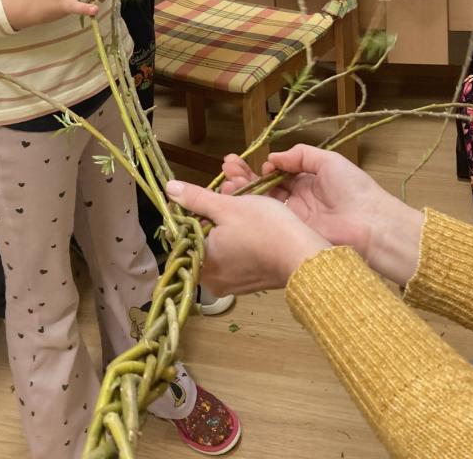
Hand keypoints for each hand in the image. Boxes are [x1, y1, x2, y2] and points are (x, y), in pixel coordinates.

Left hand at [166, 178, 330, 293]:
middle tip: (231, 194)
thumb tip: (169, 189)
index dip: (195, 209)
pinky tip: (255, 223)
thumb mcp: (227, 206)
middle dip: (214, 213)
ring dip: (229, 223)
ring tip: (245, 204)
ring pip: (221, 245)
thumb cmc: (264, 228)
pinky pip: (237, 255)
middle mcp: (212, 280)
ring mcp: (232, 284)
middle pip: (203, 238)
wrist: (304, 254)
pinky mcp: (250, 283)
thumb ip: (195, 198)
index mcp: (200, 263)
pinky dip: (241, 238)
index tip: (208, 195)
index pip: (184, 233)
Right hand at [220, 145, 422, 285]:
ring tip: (226, 180)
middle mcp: (296, 201)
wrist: (370, 224)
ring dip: (242, 191)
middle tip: (226, 168)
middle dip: (243, 178)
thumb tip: (272, 159)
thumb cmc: (354, 189)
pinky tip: (234, 196)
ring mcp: (292, 219)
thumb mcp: (328, 161)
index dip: (257, 168)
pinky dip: (249, 208)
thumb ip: (299, 155)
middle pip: (264, 188)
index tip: (240, 161)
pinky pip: (266, 219)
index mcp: (307, 183)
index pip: (276, 174)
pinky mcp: (289, 234)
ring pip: (261, 203)